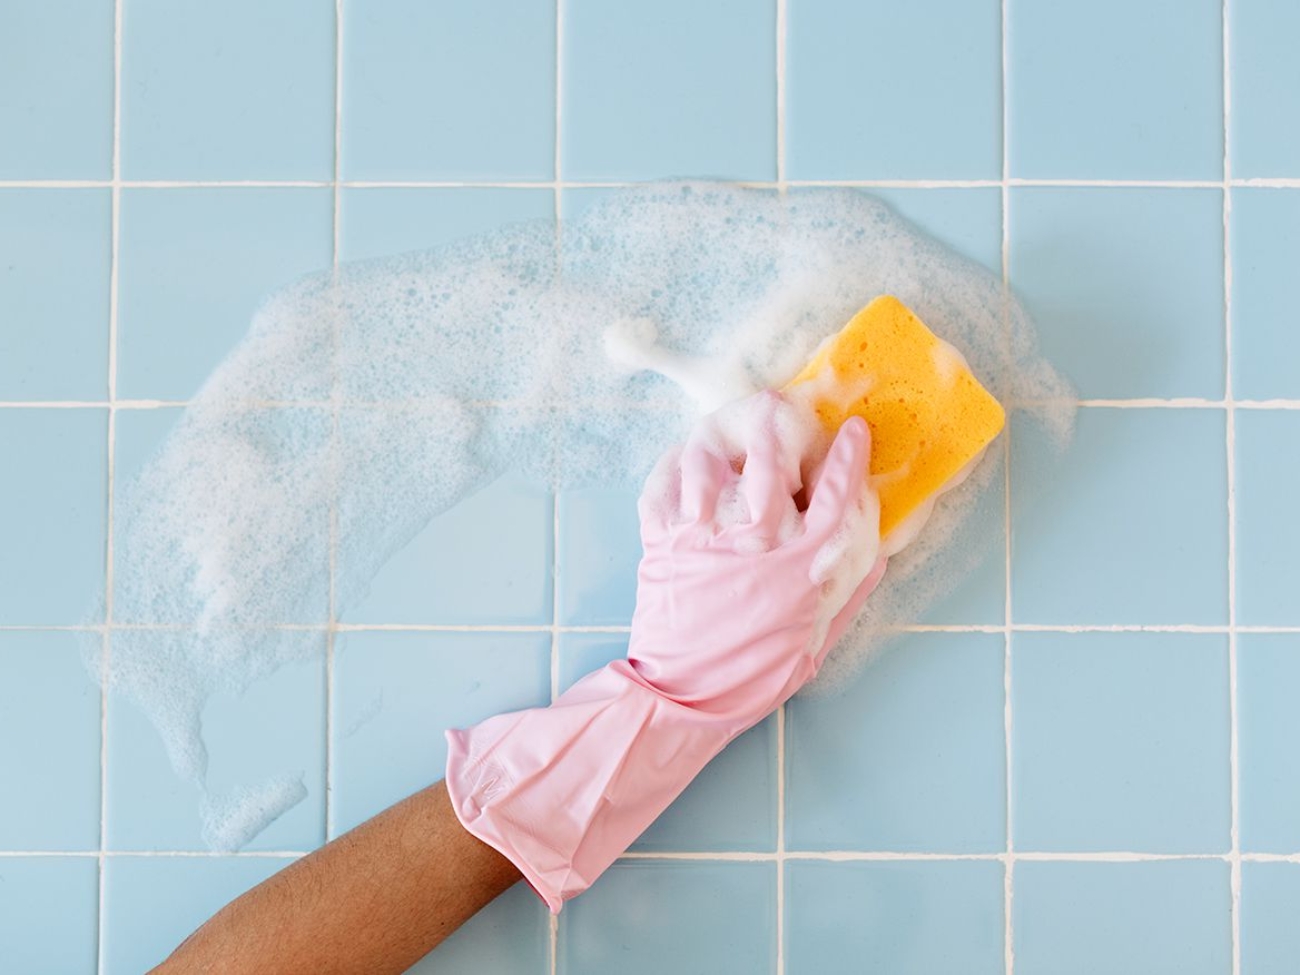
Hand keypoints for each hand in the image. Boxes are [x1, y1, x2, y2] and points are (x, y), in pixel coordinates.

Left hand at [630, 390, 886, 718]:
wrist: (685, 696)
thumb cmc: (755, 674)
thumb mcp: (817, 641)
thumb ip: (847, 592)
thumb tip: (874, 553)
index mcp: (801, 566)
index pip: (837, 495)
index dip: (850, 457)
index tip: (855, 430)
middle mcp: (756, 543)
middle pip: (769, 459)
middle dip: (776, 421)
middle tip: (778, 404)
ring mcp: (705, 538)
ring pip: (710, 463)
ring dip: (719, 436)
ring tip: (724, 425)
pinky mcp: (664, 543)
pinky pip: (662, 488)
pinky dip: (671, 466)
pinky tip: (682, 458)